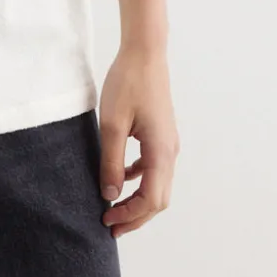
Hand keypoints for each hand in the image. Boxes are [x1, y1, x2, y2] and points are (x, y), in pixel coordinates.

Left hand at [98, 43, 179, 238]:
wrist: (145, 52)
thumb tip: (110, 196)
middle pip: (159, 198)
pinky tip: (121, 176)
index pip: (151, 200)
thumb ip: (111, 162)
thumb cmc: (128, 82)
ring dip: (138, 199)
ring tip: (113, 207)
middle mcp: (170, 151)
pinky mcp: (162, 134)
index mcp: (161, 151)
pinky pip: (154, 167)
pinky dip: (139, 179)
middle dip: (136, 215)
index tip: (106, 220)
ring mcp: (168, 142)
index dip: (129, 216)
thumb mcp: (111, 124)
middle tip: (110, 225)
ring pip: (158, 184)